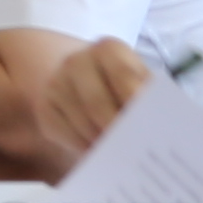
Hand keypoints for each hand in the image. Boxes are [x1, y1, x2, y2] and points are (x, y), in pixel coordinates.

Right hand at [33, 39, 163, 162]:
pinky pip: (65, 133)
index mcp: (109, 49)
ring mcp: (56, 83)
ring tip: (121, 152)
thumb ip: (151, 98)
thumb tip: (157, 122)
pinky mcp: (45, 107)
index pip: (123, 76)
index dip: (135, 102)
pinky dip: (84, 147)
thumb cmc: (126, 86)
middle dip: (116, 130)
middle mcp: (76, 61)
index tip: (147, 126)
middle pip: (96, 103)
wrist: (88, 82)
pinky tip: (100, 149)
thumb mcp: (143, 83)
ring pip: (80, 122)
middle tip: (134, 150)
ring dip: (102, 142)